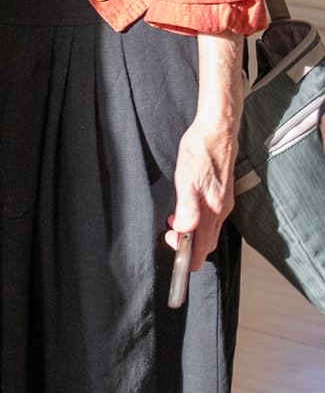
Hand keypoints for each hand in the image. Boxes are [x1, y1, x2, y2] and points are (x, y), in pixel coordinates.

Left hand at [169, 109, 237, 267]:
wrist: (218, 129)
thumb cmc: (200, 151)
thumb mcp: (186, 180)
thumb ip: (187, 208)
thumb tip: (185, 231)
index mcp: (213, 209)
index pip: (204, 246)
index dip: (191, 259)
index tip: (178, 263)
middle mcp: (222, 209)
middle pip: (208, 241)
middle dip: (189, 246)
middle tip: (170, 237)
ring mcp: (223, 201)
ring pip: (209, 229)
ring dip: (192, 232)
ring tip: (174, 222)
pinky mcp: (222, 193)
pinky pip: (211, 217)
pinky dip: (197, 221)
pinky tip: (185, 210)